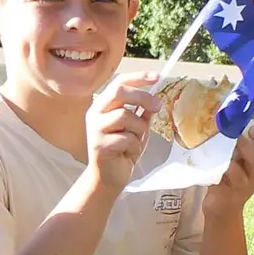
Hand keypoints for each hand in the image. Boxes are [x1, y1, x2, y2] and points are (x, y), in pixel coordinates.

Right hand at [87, 75, 156, 190]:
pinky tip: (127, 154)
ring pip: (126, 116)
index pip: (119, 83)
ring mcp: (95, 129)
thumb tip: (156, 97)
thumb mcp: (136, 128)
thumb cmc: (122, 151)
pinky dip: (134, 146)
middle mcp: (95, 113)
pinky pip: (127, 138)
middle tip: (158, 106)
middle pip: (119, 92)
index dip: (138, 78)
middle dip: (142, 96)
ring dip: (139, 130)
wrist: (108, 178)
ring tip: (136, 142)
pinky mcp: (99, 145)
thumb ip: (143, 113)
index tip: (157, 76)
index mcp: (103, 105)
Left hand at [205, 127, 253, 214]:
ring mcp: (242, 185)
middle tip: (235, 137)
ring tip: (220, 148)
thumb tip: (229, 120)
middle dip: (246, 146)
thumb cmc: (230, 179)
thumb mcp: (238, 161)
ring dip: (228, 158)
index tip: (252, 127)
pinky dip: (216, 168)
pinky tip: (210, 160)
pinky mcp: (227, 193)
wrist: (222, 208)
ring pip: (238, 170)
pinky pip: (222, 179)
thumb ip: (238, 146)